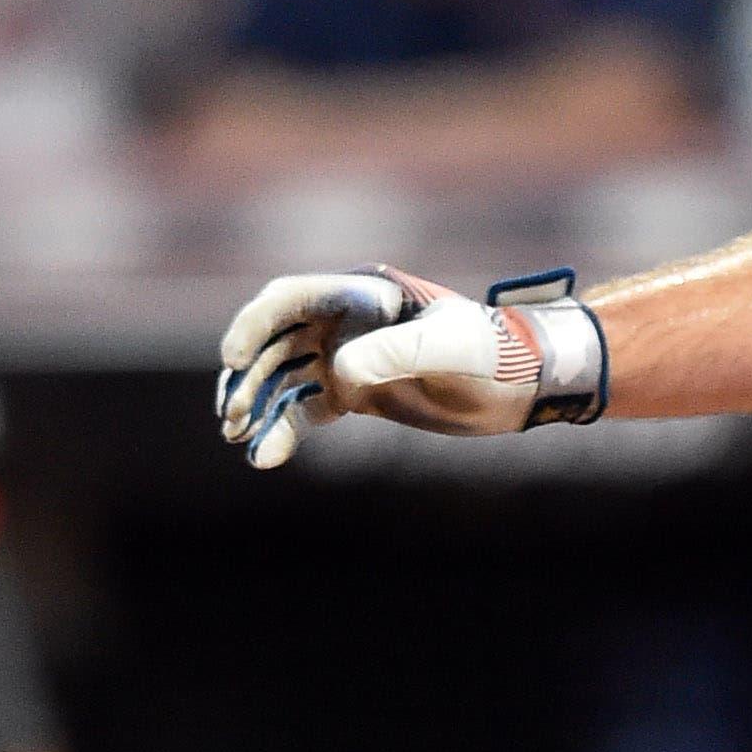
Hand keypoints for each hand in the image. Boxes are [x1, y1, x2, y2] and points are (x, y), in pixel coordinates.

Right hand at [213, 266, 607, 464]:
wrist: (520, 384)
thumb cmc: (490, 352)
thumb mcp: (449, 348)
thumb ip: (395, 352)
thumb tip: (339, 373)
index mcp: (363, 294)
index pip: (290, 298)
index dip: (254, 324)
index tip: (231, 359)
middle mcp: (345, 321)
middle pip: (274, 340)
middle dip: (247, 373)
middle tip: (232, 415)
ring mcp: (347, 357)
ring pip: (282, 377)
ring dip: (256, 404)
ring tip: (241, 437)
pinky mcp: (354, 394)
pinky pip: (304, 410)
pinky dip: (281, 431)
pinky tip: (264, 457)